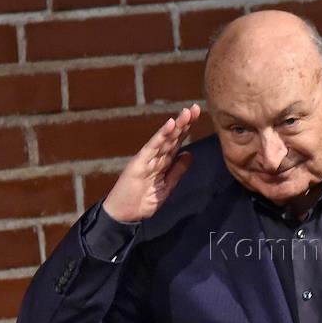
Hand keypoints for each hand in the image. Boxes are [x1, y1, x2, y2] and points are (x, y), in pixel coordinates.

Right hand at [102, 105, 199, 222]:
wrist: (124, 214)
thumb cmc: (143, 201)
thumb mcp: (167, 186)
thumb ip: (177, 171)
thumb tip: (189, 154)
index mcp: (162, 162)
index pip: (177, 142)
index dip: (187, 129)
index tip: (197, 115)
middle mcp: (155, 157)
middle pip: (172, 137)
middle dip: (184, 123)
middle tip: (195, 108)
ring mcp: (146, 158)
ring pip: (164, 139)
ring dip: (175, 126)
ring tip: (186, 113)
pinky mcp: (138, 163)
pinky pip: (152, 147)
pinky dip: (161, 136)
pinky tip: (170, 125)